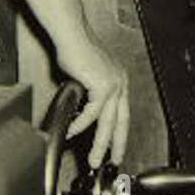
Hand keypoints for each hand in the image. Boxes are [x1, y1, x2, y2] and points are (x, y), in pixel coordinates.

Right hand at [63, 44, 129, 167]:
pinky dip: (81, 125)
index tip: (116, 145)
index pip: (123, 112)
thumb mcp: (86, 75)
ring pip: (108, 122)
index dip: (120, 131)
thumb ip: (88, 92)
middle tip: (113, 160)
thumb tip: (81, 109)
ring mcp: (114, 83)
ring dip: (100, 143)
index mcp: (119, 79)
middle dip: (117, 144)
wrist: (71, 34)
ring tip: (93, 158)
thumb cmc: (75, 48)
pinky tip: (73, 132)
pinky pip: (91, 113)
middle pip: (121, 121)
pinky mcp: (103, 85)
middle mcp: (120, 81)